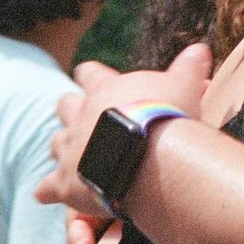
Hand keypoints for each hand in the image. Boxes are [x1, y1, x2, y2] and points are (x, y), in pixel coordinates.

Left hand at [37, 42, 212, 216]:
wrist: (150, 156)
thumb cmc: (168, 117)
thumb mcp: (183, 85)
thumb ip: (188, 68)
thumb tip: (200, 49)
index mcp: (105, 91)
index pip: (91, 74)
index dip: (89, 75)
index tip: (86, 73)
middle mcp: (80, 117)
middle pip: (64, 106)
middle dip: (70, 109)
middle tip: (76, 115)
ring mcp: (70, 149)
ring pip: (55, 143)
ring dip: (61, 148)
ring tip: (69, 155)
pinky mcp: (66, 181)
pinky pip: (48, 187)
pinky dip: (47, 190)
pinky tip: (43, 194)